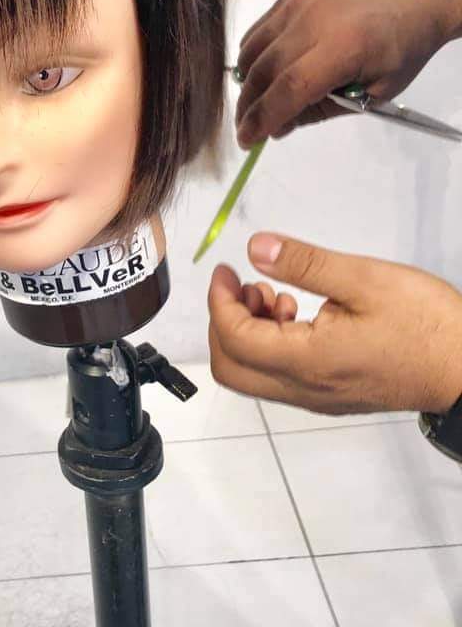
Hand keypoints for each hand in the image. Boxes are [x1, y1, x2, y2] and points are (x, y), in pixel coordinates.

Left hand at [207, 233, 461, 414]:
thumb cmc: (426, 324)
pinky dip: (270, 344)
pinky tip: (297, 314)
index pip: (234, 338)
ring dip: (248, 332)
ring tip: (277, 296)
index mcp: (307, 361)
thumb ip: (305, 264)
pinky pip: (278, 377)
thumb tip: (254, 248)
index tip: (226, 270)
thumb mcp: (365, 279)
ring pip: (252, 374)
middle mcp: (304, 388)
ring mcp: (316, 397)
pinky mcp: (330, 396)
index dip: (219, 301)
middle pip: (231, 367)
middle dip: (225, 321)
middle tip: (245, 285)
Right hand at [235, 0, 461, 147]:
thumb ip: (320, 112)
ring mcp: (298, 6)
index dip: (264, 116)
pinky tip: (260, 76)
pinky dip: (250, 60)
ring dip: (246, 85)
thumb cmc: (398, 52)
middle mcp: (316, 21)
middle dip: (248, 106)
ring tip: (254, 105)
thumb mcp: (371, 94)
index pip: (292, 87)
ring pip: (251, 53)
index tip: (248, 140)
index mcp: (346, 46)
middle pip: (264, 71)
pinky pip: (255, 35)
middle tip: (246, 129)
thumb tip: (276, 128)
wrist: (409, 0)